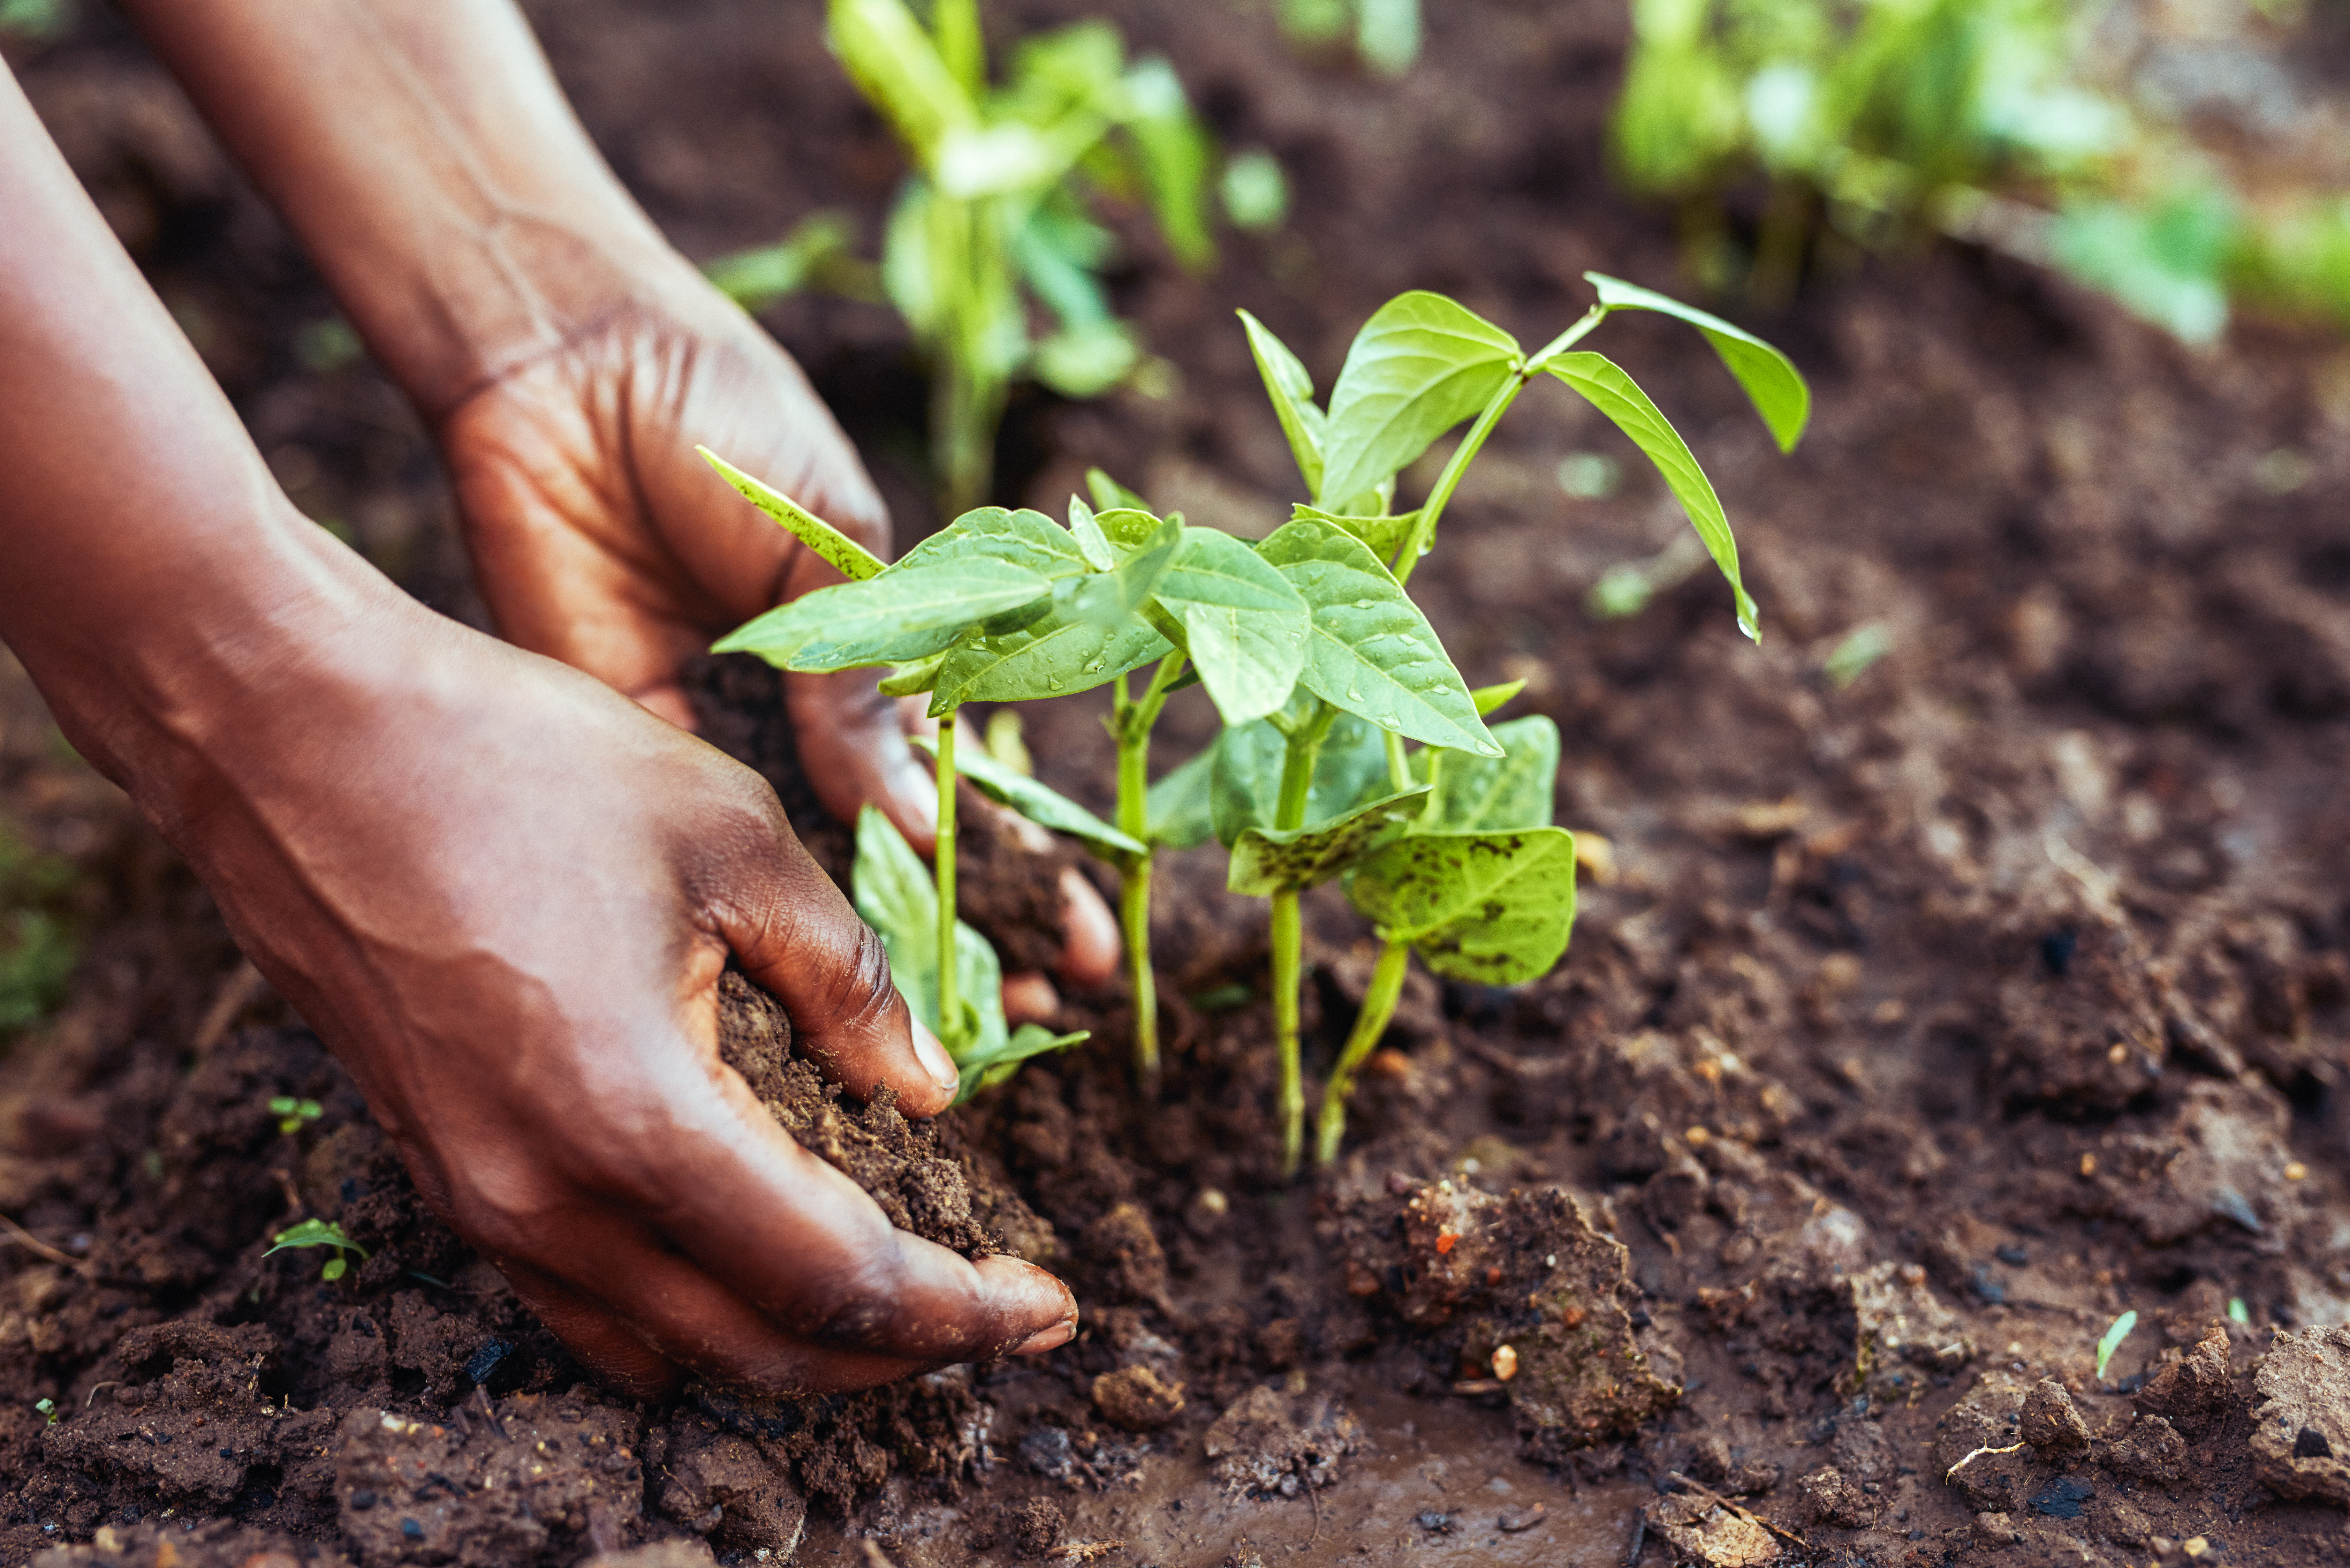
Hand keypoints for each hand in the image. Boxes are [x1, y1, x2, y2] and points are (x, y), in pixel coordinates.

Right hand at [171, 588, 1076, 1396]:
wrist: (294, 733)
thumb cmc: (514, 759)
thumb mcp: (729, 839)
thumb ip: (844, 979)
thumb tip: (927, 1084)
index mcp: (634, 1117)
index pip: (839, 1278)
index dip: (960, 1310)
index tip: (1048, 1308)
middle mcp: (544, 1196)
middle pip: (758, 1345)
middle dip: (895, 1352)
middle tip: (994, 1318)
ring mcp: (477, 1196)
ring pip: (667, 1343)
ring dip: (793, 1341)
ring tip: (894, 1297)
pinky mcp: (442, 1167)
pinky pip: (582, 1300)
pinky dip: (690, 1307)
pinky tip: (750, 1252)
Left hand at [433, 268, 1118, 1006]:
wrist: (569, 370)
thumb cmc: (720, 419)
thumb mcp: (828, 544)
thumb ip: (866, 681)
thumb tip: (917, 815)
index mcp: (881, 642)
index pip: (969, 776)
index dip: (1023, 860)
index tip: (1081, 941)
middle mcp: (809, 708)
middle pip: (900, 846)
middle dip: (970, 931)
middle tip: (1033, 1018)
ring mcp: (728, 732)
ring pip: (815, 868)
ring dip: (879, 949)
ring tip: (948, 1030)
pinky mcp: (637, 740)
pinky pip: (705, 841)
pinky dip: (759, 911)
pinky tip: (813, 985)